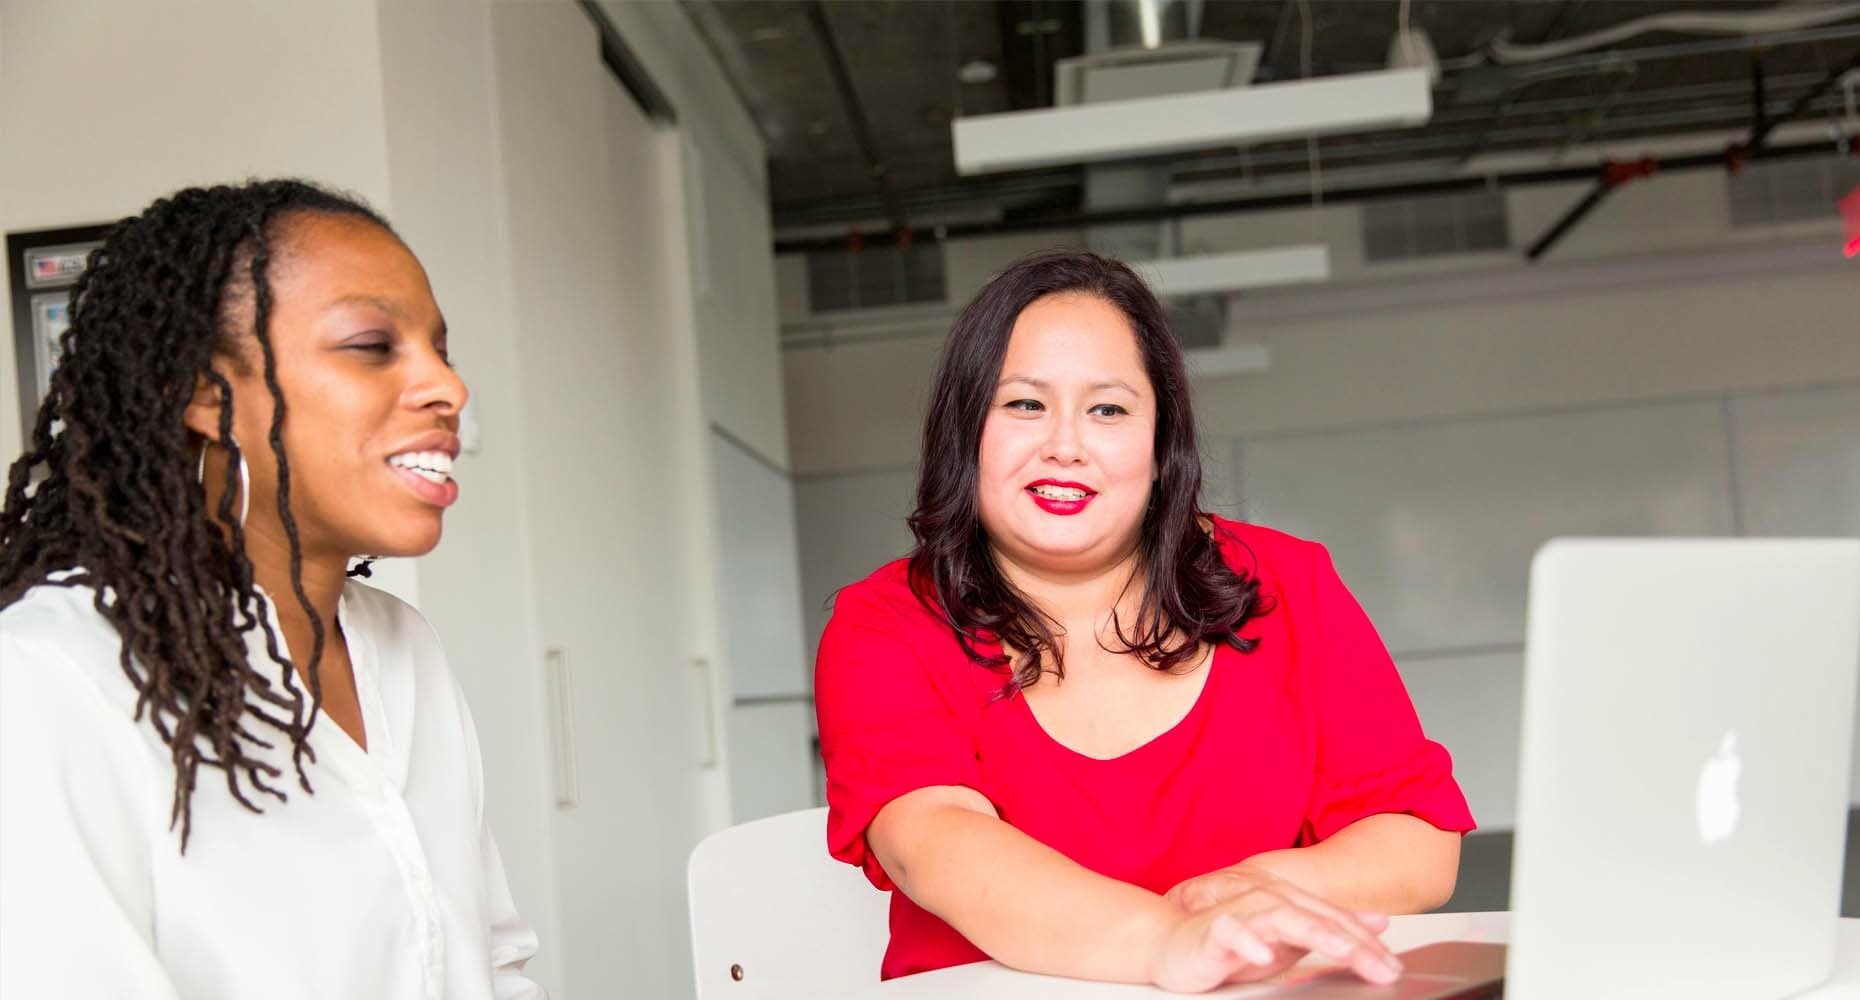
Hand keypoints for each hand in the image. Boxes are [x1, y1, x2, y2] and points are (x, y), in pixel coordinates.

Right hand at [1147, 872, 1399, 992]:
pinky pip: (1232, 933)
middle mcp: (1271, 902)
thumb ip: (1333, 927)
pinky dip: (1248, 942)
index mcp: (1293, 904)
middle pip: (1319, 920)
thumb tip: (1379, 922)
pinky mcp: (1214, 930)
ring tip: (1341, 949)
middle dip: (1354, 943)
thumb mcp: (1291, 939)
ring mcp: (1242, 914)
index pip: (1337, 922)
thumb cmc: (1233, 943)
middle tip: (1383, 966)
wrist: (1174, 942)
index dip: (1368, 944)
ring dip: (1313, 932)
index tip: (1393, 968)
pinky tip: (1263, 956)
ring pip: (1281, 918)